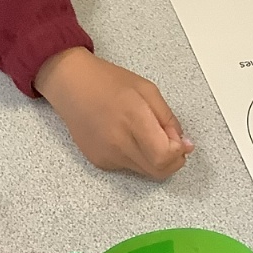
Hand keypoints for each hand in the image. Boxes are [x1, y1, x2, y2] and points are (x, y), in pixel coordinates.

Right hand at [34, 47, 193, 177]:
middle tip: (171, 143)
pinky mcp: (98, 161)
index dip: (179, 153)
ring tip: (145, 134)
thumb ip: (168, 119)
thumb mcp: (147, 89)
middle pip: (158, 172)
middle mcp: (119, 142)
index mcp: (134, 119)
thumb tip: (183, 144)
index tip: (182, 142)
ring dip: (154, 159)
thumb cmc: (108, 81)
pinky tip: (124, 136)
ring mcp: (107, 155)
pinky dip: (135, 157)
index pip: (165, 156)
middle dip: (172, 161)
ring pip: (144, 172)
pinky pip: (128, 167)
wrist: (70, 84)